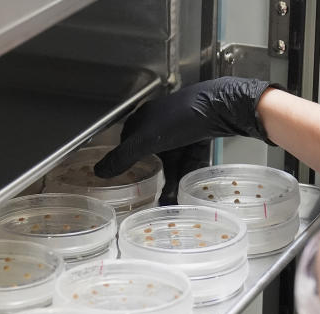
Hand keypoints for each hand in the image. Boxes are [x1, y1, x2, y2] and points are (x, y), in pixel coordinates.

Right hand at [94, 77, 276, 178]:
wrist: (221, 107)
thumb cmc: (181, 118)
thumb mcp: (146, 141)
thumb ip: (122, 157)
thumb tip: (98, 172)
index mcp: (143, 119)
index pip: (127, 143)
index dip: (125, 162)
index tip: (124, 181)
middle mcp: (160, 123)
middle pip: (151, 154)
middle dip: (150, 174)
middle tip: (146, 194)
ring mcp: (181, 129)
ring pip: (171, 159)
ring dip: (169, 178)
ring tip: (167, 198)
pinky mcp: (199, 136)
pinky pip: (188, 159)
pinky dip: (185, 174)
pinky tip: (184, 189)